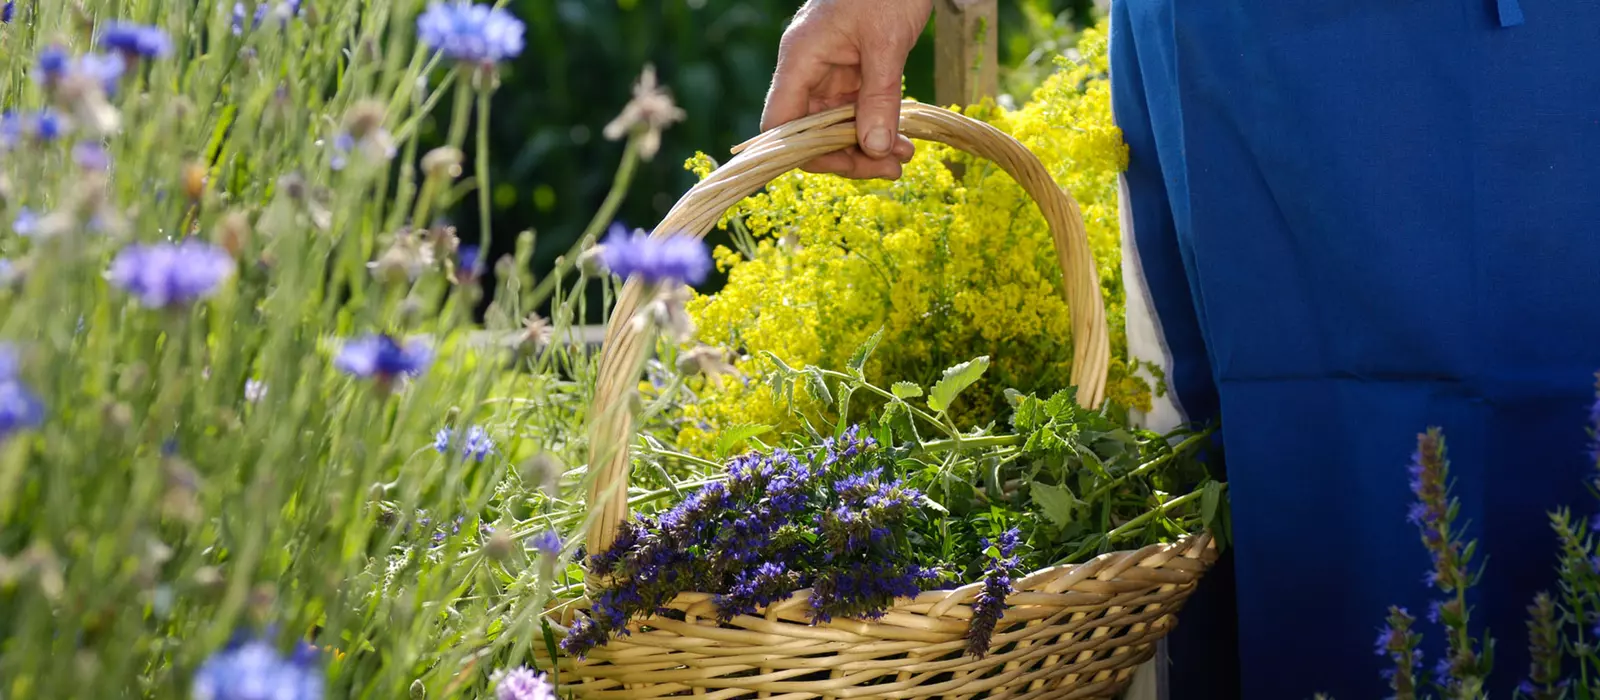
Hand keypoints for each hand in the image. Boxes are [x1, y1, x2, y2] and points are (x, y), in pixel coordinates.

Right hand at [761, 0, 932, 179]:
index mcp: (800, 59)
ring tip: (903, 157)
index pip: (781, 125)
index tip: (845, 168)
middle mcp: (807, 69)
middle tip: (891, 169)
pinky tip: (902, 139)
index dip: (804, 154)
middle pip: (811, 132)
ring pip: (837, 126)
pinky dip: (877, 126)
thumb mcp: (887, 44)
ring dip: (868, 146)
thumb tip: (873, 148)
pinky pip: (857, 110)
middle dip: (849, 155)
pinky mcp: (852, 70)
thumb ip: (879, 97)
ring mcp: (829, 71)